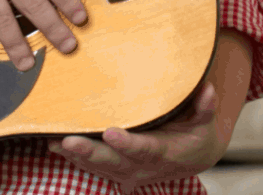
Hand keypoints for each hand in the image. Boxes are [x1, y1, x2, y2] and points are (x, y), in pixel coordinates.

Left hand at [47, 81, 223, 192]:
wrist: (191, 158)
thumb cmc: (195, 135)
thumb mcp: (204, 122)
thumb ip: (204, 107)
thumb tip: (207, 90)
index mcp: (163, 152)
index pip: (144, 149)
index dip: (127, 144)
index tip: (110, 133)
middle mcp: (142, 167)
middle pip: (113, 163)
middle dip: (90, 153)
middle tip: (70, 141)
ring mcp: (128, 172)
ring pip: (99, 167)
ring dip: (77, 157)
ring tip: (55, 142)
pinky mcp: (117, 171)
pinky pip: (94, 168)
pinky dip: (76, 159)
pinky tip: (56, 146)